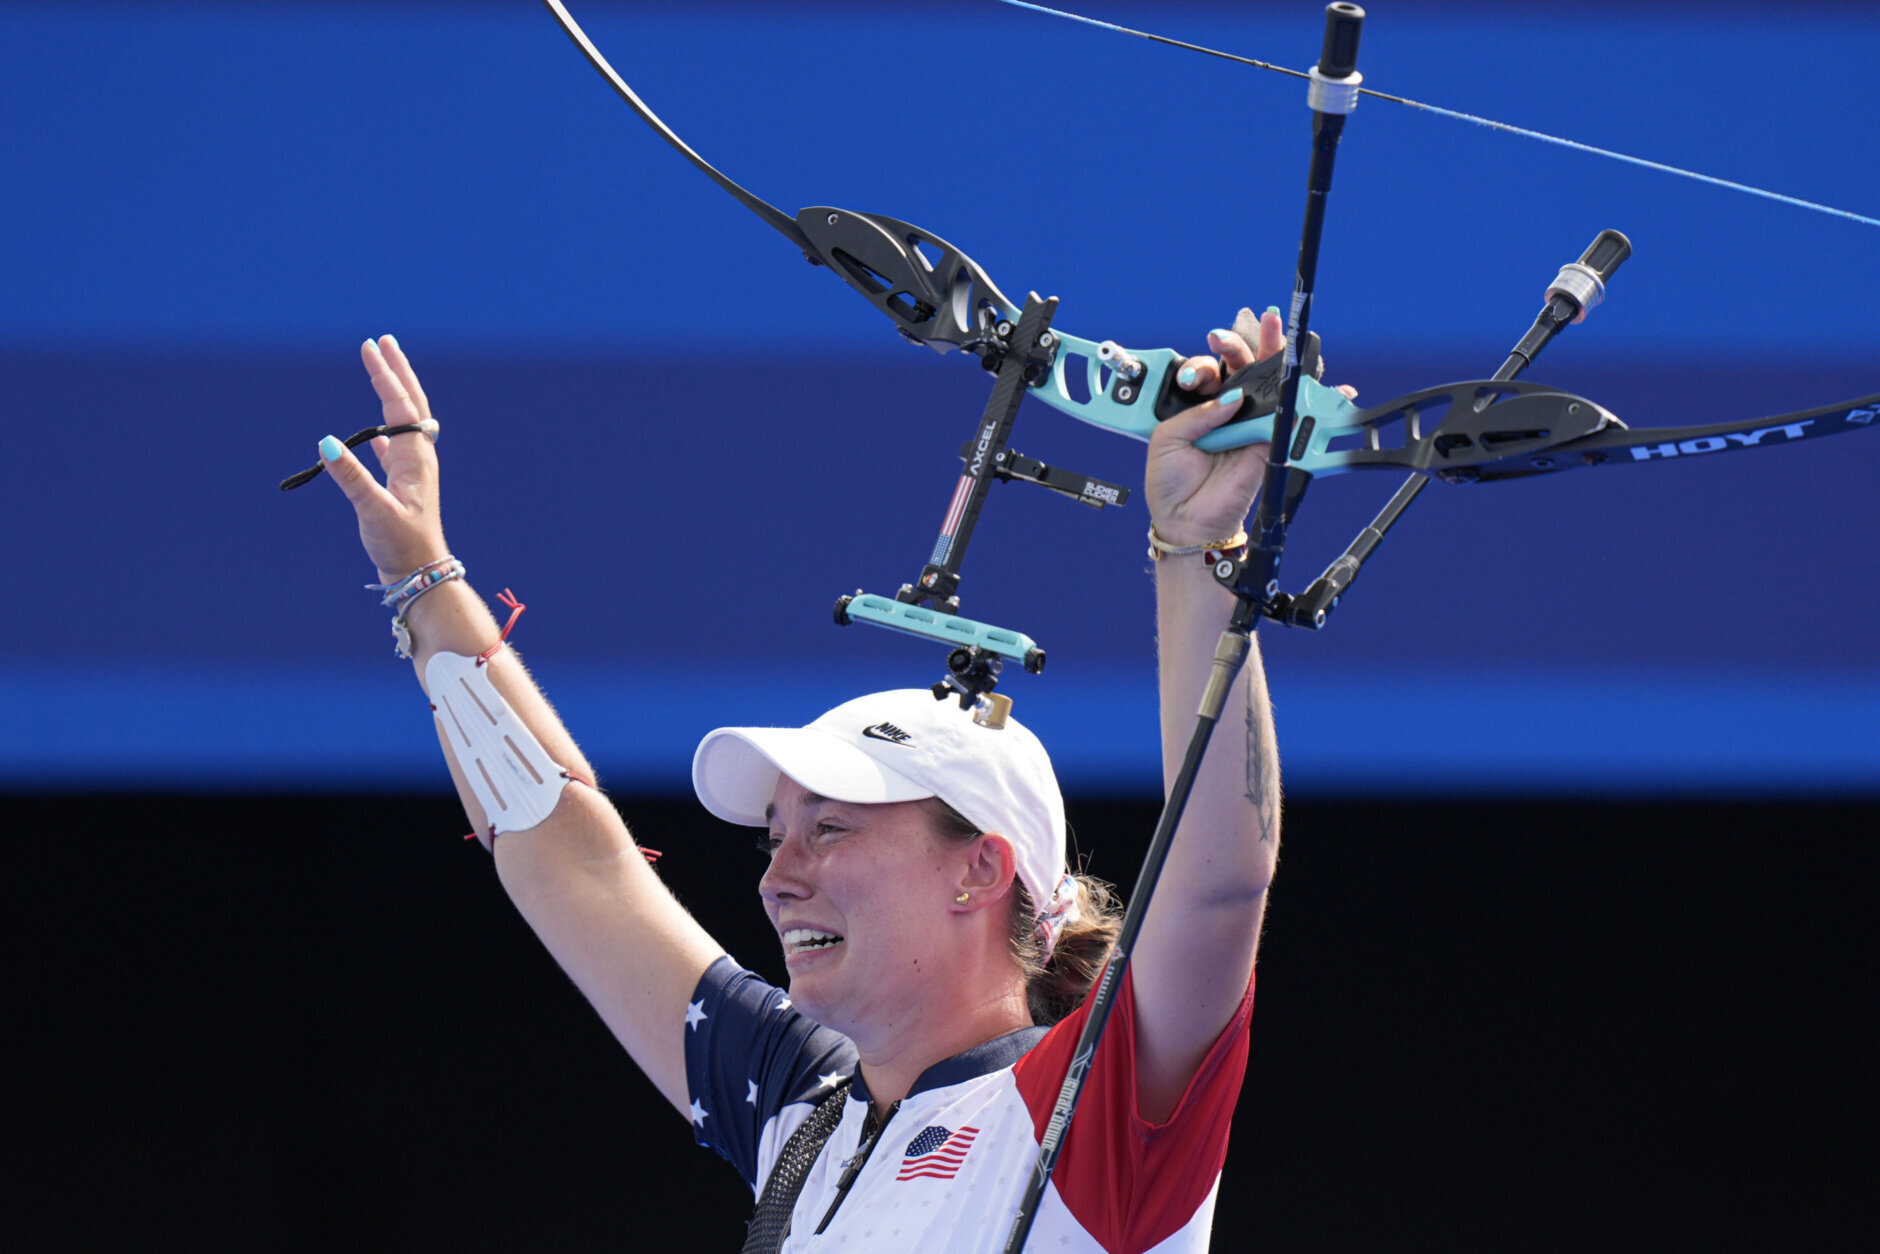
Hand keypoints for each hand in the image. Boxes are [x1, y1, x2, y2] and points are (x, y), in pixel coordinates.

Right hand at [317, 335, 449, 583]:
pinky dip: (386, 433)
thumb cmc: (402, 546)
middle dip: (397, 372)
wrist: (421, 574)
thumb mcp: (373, 512)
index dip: (385, 375)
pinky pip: (395, 449)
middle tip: (383, 341)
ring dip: (393, 395)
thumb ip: (351, 478)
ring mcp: (412, 472)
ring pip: (404, 423)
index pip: (400, 407)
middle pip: (410, 405)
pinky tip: (378, 435)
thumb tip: (328, 443)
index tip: (370, 347)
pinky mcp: (403, 488)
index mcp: (415, 460)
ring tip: (383, 372)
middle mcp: (418, 460)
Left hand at [1146, 307, 1357, 544]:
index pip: (1208, 371)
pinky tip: (1318, 380)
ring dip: (1277, 355)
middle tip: (1244, 331)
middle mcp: (1226, 409)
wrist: (1187, 520)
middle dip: (1243, 343)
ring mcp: (1250, 422)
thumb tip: (1232, 397)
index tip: (1196, 375)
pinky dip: (1309, 399)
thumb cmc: (1170, 482)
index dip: (1204, 365)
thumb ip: (1197, 415)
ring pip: (1268, 383)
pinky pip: (1290, 417)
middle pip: (1241, 367)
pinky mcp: (1269, 441)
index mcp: (1198, 405)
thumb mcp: (1167, 440)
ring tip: (1280, 332)